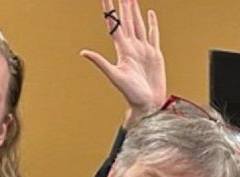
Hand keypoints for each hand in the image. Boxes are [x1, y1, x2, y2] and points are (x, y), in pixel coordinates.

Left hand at [81, 0, 166, 126]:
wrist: (148, 104)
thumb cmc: (132, 94)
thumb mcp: (115, 77)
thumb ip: (101, 63)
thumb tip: (83, 52)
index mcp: (122, 50)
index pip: (114, 24)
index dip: (110, 9)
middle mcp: (132, 47)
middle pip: (126, 20)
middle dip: (124, 5)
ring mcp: (144, 49)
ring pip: (138, 24)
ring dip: (135, 10)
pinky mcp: (155, 54)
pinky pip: (153, 35)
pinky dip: (152, 23)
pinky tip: (150, 14)